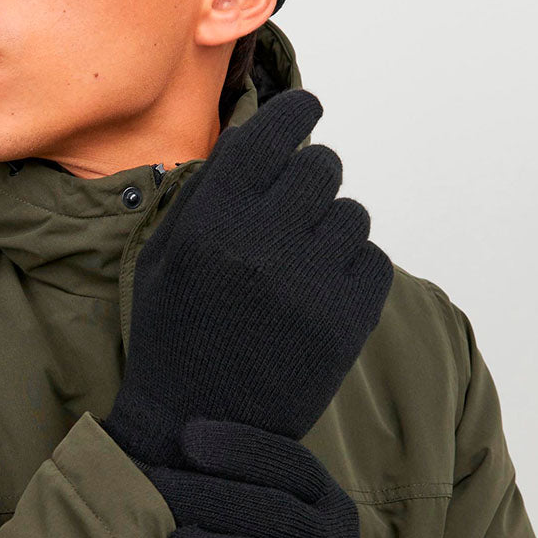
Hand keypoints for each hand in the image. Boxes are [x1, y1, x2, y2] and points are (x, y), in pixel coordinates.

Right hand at [101, 88, 393, 469]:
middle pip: (322, 165)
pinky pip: (373, 259)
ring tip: (301, 262)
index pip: (274, 132)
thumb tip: (254, 135)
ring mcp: (311, 283)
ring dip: (331, 226)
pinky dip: (352, 267)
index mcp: (212, 221)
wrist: (199, 427)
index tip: (307, 109)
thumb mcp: (163, 256)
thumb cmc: (173, 332)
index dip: (298, 111)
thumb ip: (205, 191)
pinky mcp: (348, 320)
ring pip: (353, 213)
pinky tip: (321, 291)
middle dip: (310, 177)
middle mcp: (263, 243)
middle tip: (293, 207)